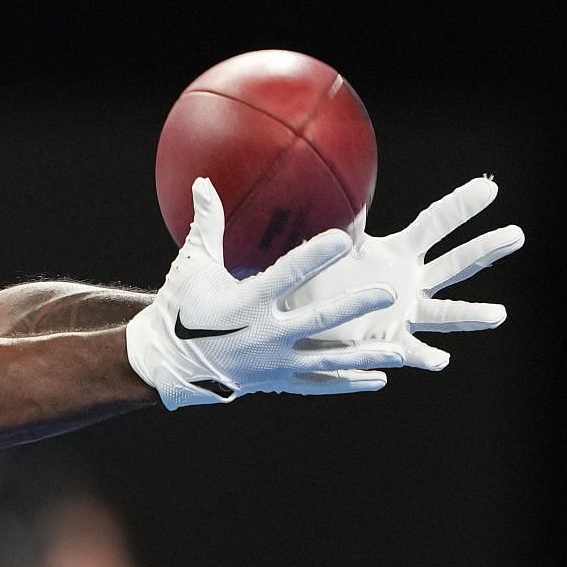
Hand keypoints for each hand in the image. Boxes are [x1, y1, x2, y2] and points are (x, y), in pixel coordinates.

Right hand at [125, 178, 407, 408]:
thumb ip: (208, 225)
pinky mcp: (276, 382)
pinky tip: (378, 379)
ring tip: (399, 349)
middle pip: (318, 320)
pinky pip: (318, 384)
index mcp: (245, 303)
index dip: (316, 256)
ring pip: (327, 359)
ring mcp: (273, 363)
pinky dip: (348, 383)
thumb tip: (204, 182)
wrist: (167, 364)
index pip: (287, 275)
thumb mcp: (192, 267)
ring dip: (364, 355)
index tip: (345, 238)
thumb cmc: (180, 309)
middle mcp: (264, 335)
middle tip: (389, 293)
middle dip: (355, 306)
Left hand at [287, 176, 521, 370]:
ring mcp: (406, 314)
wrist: (300, 316)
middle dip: (485, 250)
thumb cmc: (316, 276)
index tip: (489, 187)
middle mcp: (411, 282)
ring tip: (498, 315)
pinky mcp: (391, 343)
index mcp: (398, 252)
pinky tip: (440, 359)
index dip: (460, 207)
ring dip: (472, 314)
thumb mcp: (332, 247)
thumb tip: (347, 186)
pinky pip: (413, 353)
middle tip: (516, 234)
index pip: (435, 225)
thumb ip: (344, 224)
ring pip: (447, 313)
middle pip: (455, 264)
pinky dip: (427, 357)